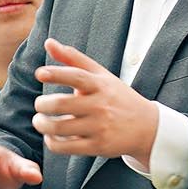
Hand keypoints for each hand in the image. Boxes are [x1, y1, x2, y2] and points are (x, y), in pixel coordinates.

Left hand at [33, 40, 160, 161]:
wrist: (147, 127)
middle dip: (42, 104)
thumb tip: (48, 42)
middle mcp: (100, 105)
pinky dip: (52, 142)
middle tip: (40, 105)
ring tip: (40, 121)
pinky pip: (66, 146)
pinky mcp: (98, 146)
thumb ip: (73, 58)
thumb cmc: (117, 97)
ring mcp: (100, 127)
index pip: (77, 76)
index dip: (56, 73)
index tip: (40, 73)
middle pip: (61, 104)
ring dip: (42, 124)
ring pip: (59, 127)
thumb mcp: (100, 75)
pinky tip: (51, 137)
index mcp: (100, 85)